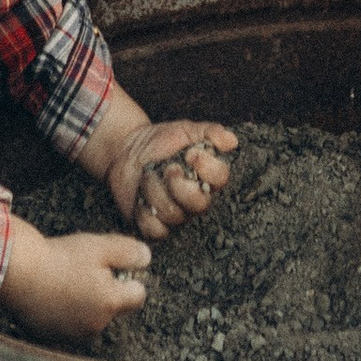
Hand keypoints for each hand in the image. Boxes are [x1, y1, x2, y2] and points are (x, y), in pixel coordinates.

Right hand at [0, 220, 152, 342]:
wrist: (19, 274)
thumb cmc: (61, 258)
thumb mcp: (100, 246)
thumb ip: (129, 252)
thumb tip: (146, 259)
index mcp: (111, 304)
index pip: (138, 295)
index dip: (129, 277)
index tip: (112, 265)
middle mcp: (96, 326)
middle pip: (114, 307)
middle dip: (106, 290)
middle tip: (84, 268)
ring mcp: (73, 335)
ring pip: (91, 317)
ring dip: (85, 303)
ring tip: (65, 280)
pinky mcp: (53, 338)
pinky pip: (69, 325)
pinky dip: (65, 312)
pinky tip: (52, 294)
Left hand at [100, 117, 238, 239]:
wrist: (127, 150)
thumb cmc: (160, 141)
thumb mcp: (185, 130)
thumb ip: (210, 133)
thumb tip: (232, 141)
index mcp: (205, 176)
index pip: (220, 178)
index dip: (208, 168)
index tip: (191, 153)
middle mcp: (194, 199)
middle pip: (199, 204)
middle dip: (180, 185)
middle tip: (168, 167)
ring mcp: (175, 215)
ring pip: (174, 215)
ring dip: (156, 191)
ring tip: (148, 174)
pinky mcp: (154, 226)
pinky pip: (156, 230)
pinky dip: (145, 214)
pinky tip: (140, 198)